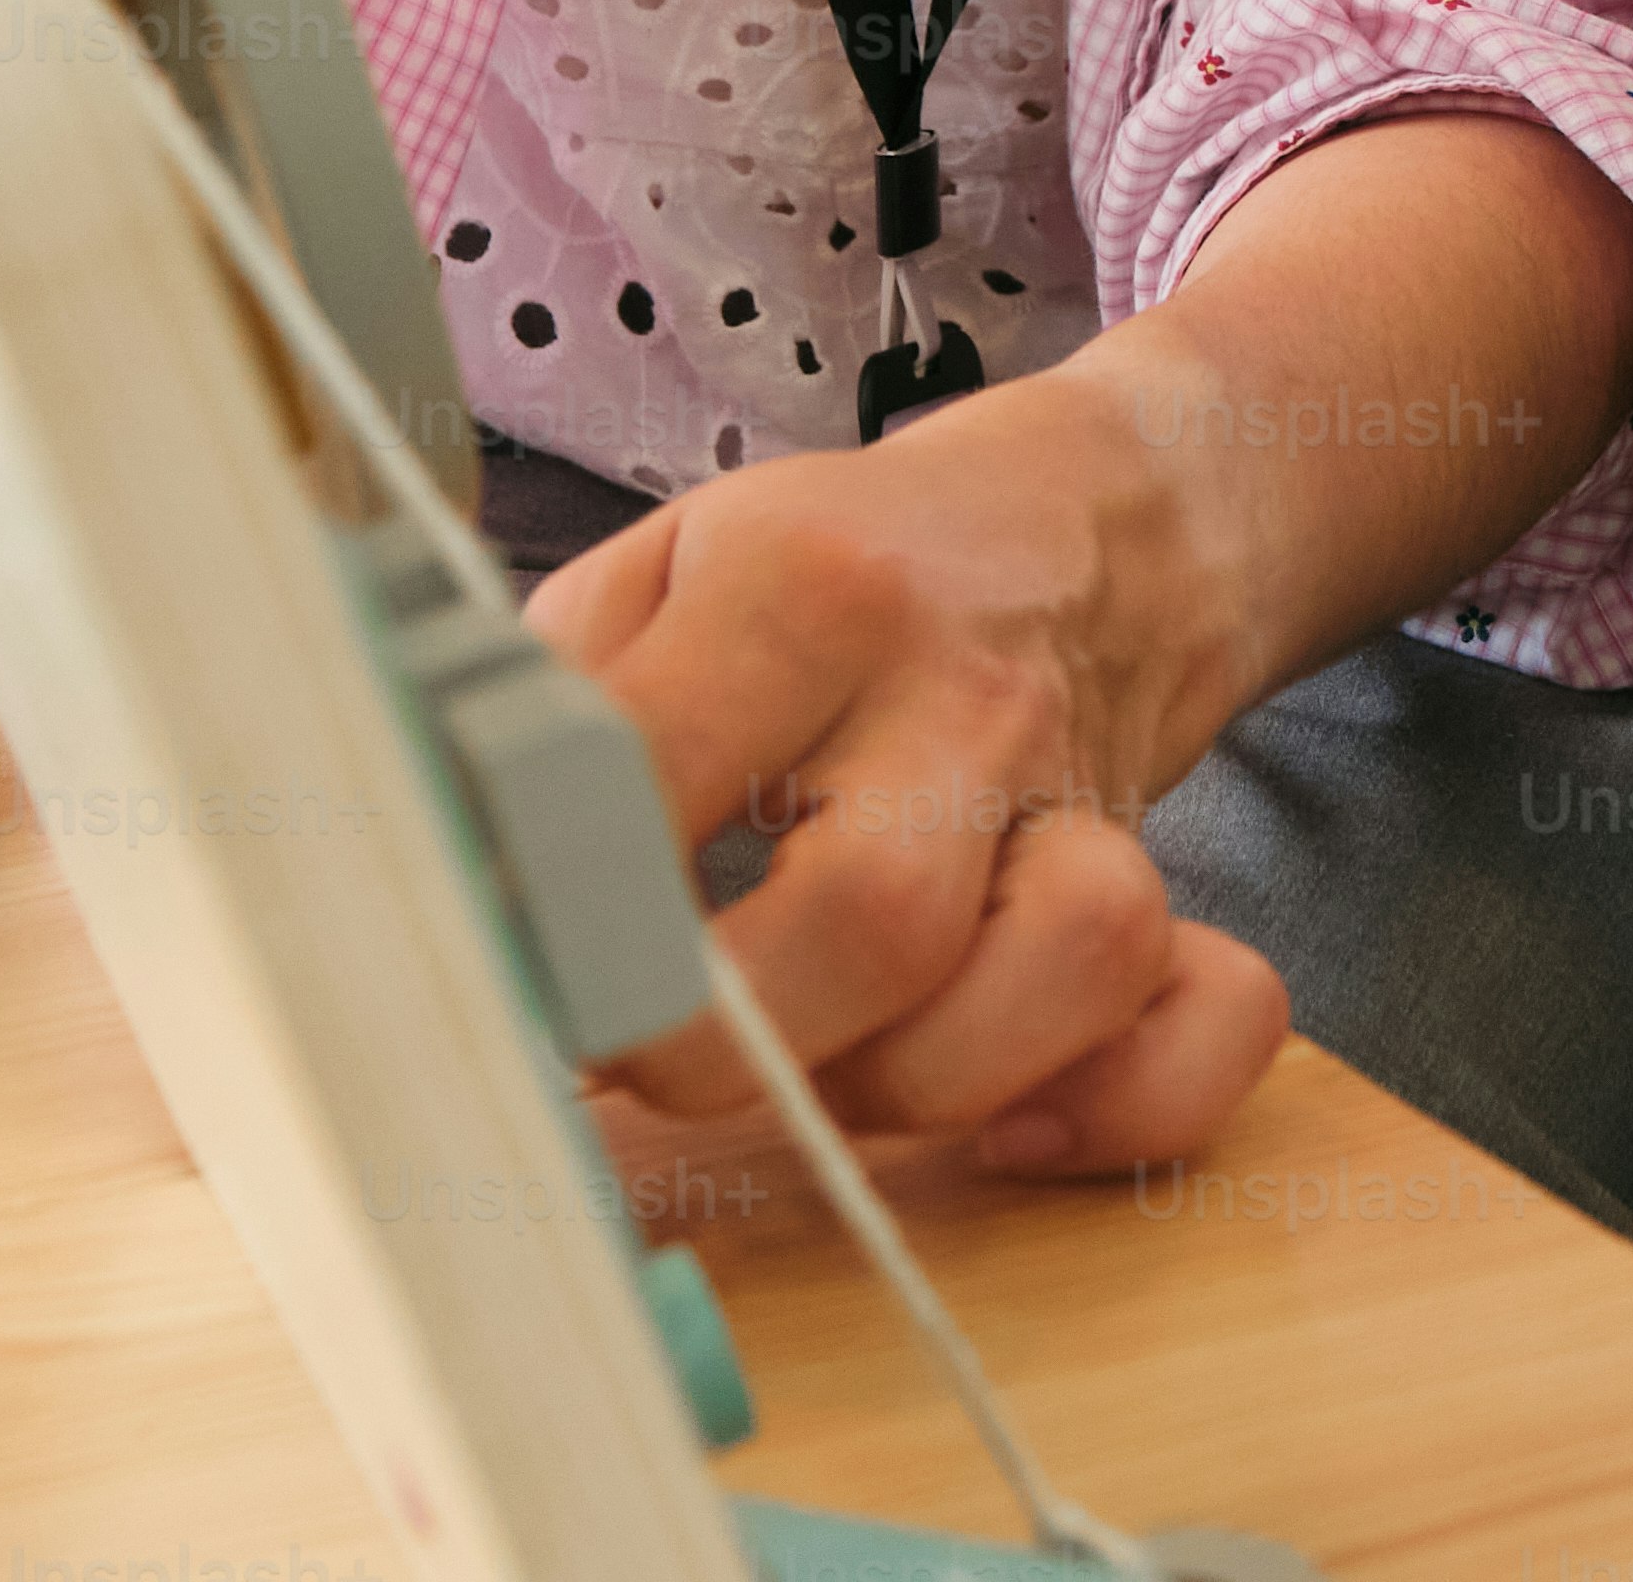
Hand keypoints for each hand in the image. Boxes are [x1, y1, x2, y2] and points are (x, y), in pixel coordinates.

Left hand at [528, 382, 1284, 1174]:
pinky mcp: (1155, 874)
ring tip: (822, 1063)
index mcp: (805, 587)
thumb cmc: (839, 569)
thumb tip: (424, 842)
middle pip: (868, 917)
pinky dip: (1121, 1097)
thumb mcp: (664, 567)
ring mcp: (1077, 790)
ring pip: (1067, 963)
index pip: (652, 776)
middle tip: (645, 1047)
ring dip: (917, 1081)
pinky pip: (1208, 1010)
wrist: (1084, 512)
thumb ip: (545, 694)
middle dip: (723, 1044)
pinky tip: (1009, 1119)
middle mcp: (958, 689)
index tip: (503, 966)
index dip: (551, 908)